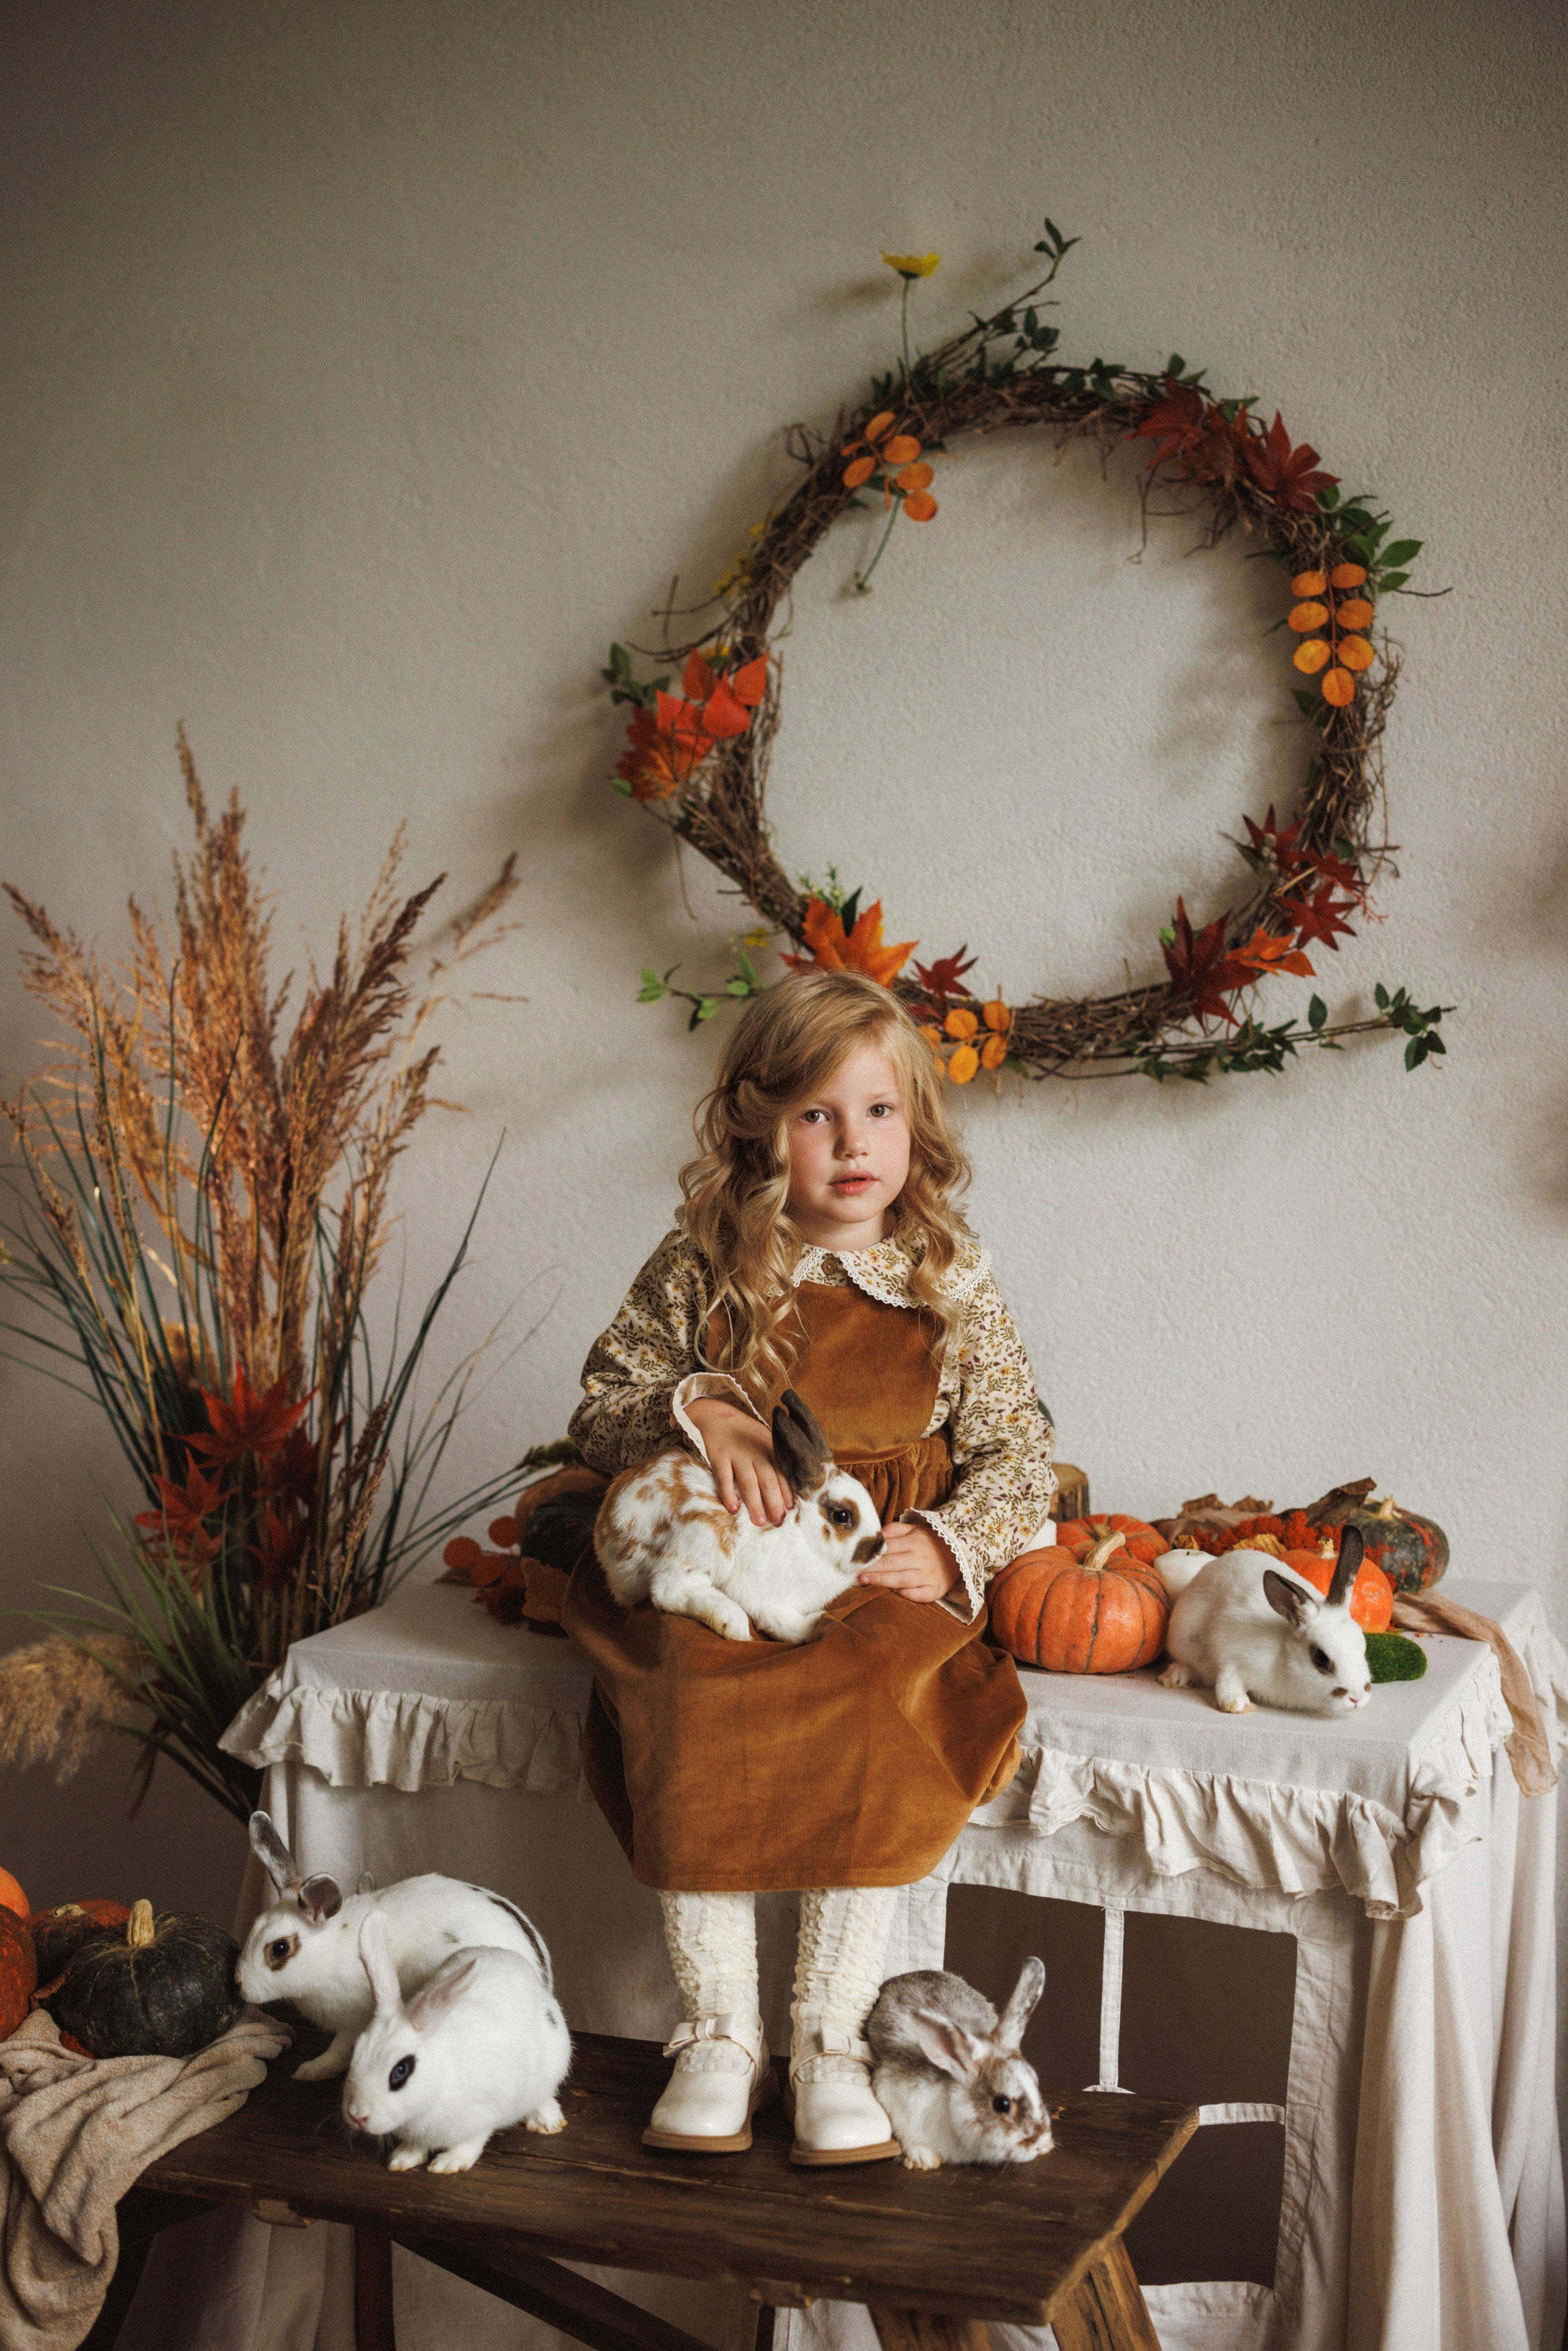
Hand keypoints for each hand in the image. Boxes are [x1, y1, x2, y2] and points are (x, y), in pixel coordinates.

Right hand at [686, 1399, 793, 1527]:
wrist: (717, 1416)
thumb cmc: (746, 1434)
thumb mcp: (765, 1440)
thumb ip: (776, 1460)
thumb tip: (788, 1489)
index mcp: (770, 1448)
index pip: (782, 1473)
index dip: (786, 1492)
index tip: (790, 1510)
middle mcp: (756, 1452)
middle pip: (768, 1480)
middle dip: (774, 1502)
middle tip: (777, 1522)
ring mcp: (737, 1454)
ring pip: (748, 1481)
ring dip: (754, 1503)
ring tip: (759, 1521)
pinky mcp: (719, 1456)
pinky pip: (724, 1477)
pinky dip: (729, 1493)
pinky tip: (733, 1508)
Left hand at [857, 1518, 961, 1603]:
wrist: (962, 1553)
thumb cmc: (931, 1541)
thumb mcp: (915, 1529)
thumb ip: (895, 1530)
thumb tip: (876, 1536)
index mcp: (915, 1542)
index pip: (888, 1549)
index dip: (871, 1555)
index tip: (856, 1558)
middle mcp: (922, 1559)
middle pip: (892, 1564)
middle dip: (872, 1568)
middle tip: (855, 1572)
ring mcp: (929, 1576)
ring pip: (901, 1580)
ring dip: (882, 1581)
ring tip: (865, 1581)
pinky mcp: (936, 1590)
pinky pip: (918, 1594)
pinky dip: (906, 1594)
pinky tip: (893, 1592)